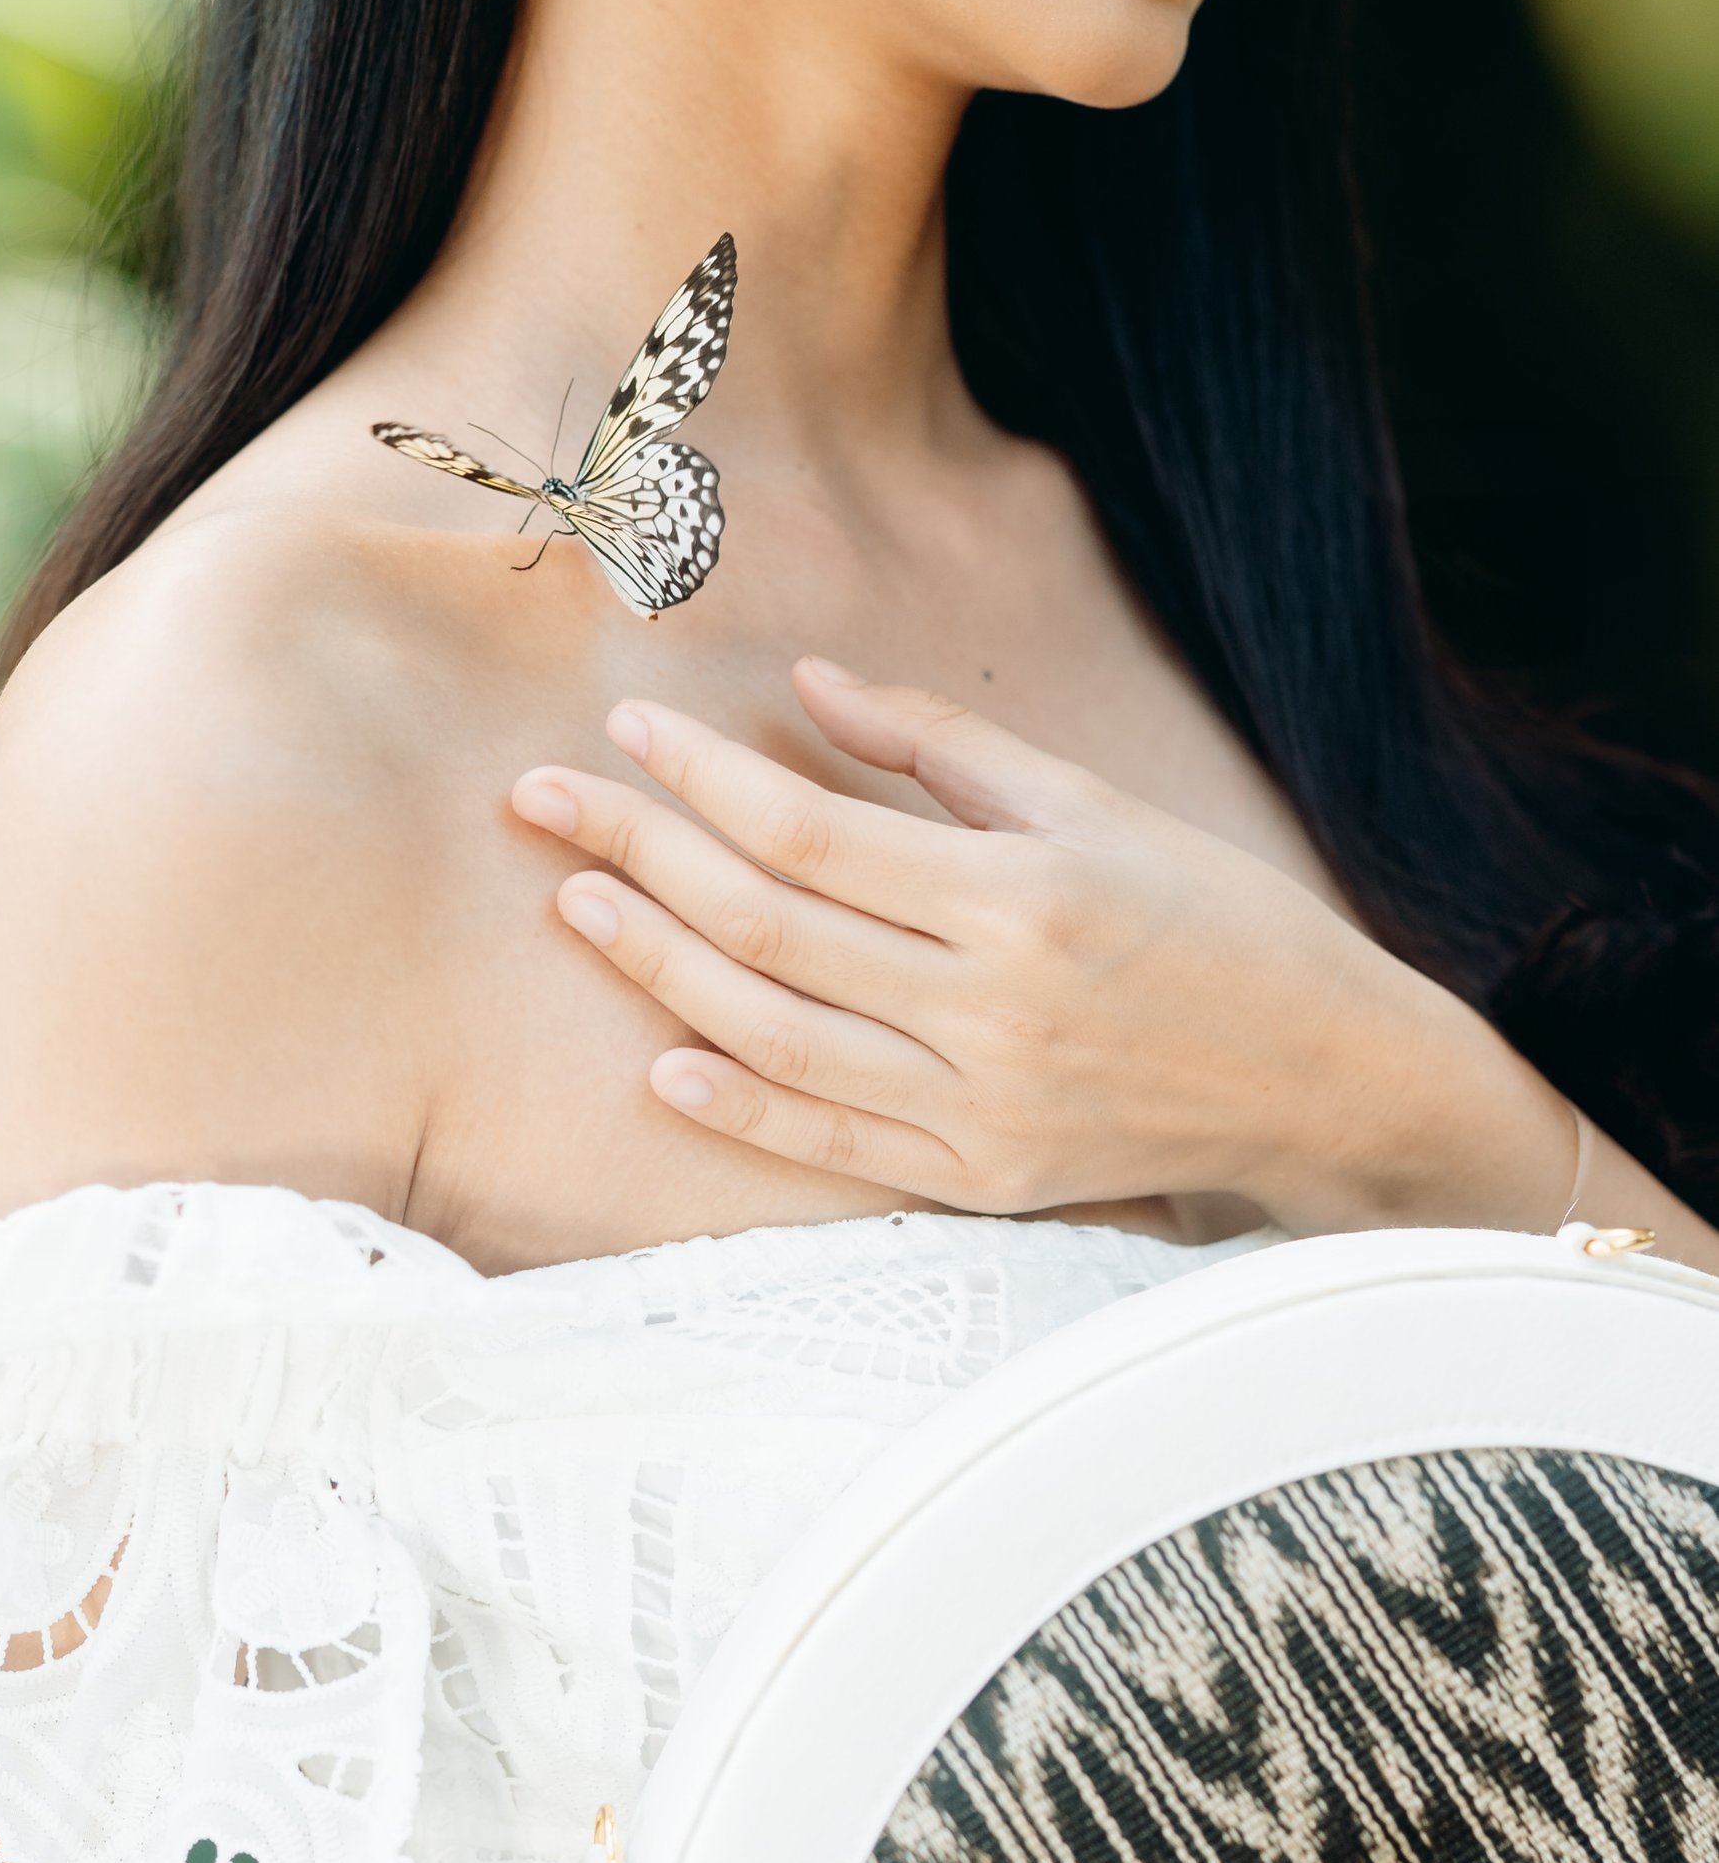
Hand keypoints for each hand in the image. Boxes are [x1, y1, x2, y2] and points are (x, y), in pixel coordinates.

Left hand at [509, 660, 1577, 1232]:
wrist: (1322, 1076)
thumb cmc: (1214, 918)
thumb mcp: (1095, 804)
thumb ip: (941, 748)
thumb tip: (801, 682)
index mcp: (1021, 893)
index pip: (811, 828)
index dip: (702, 775)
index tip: (628, 727)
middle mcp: (991, 1006)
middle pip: (766, 926)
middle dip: (639, 855)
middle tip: (540, 803)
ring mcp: (982, 1106)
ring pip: (777, 1035)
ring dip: (659, 970)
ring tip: (576, 908)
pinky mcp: (983, 1180)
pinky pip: (832, 1146)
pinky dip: (742, 1109)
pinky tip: (660, 1065)